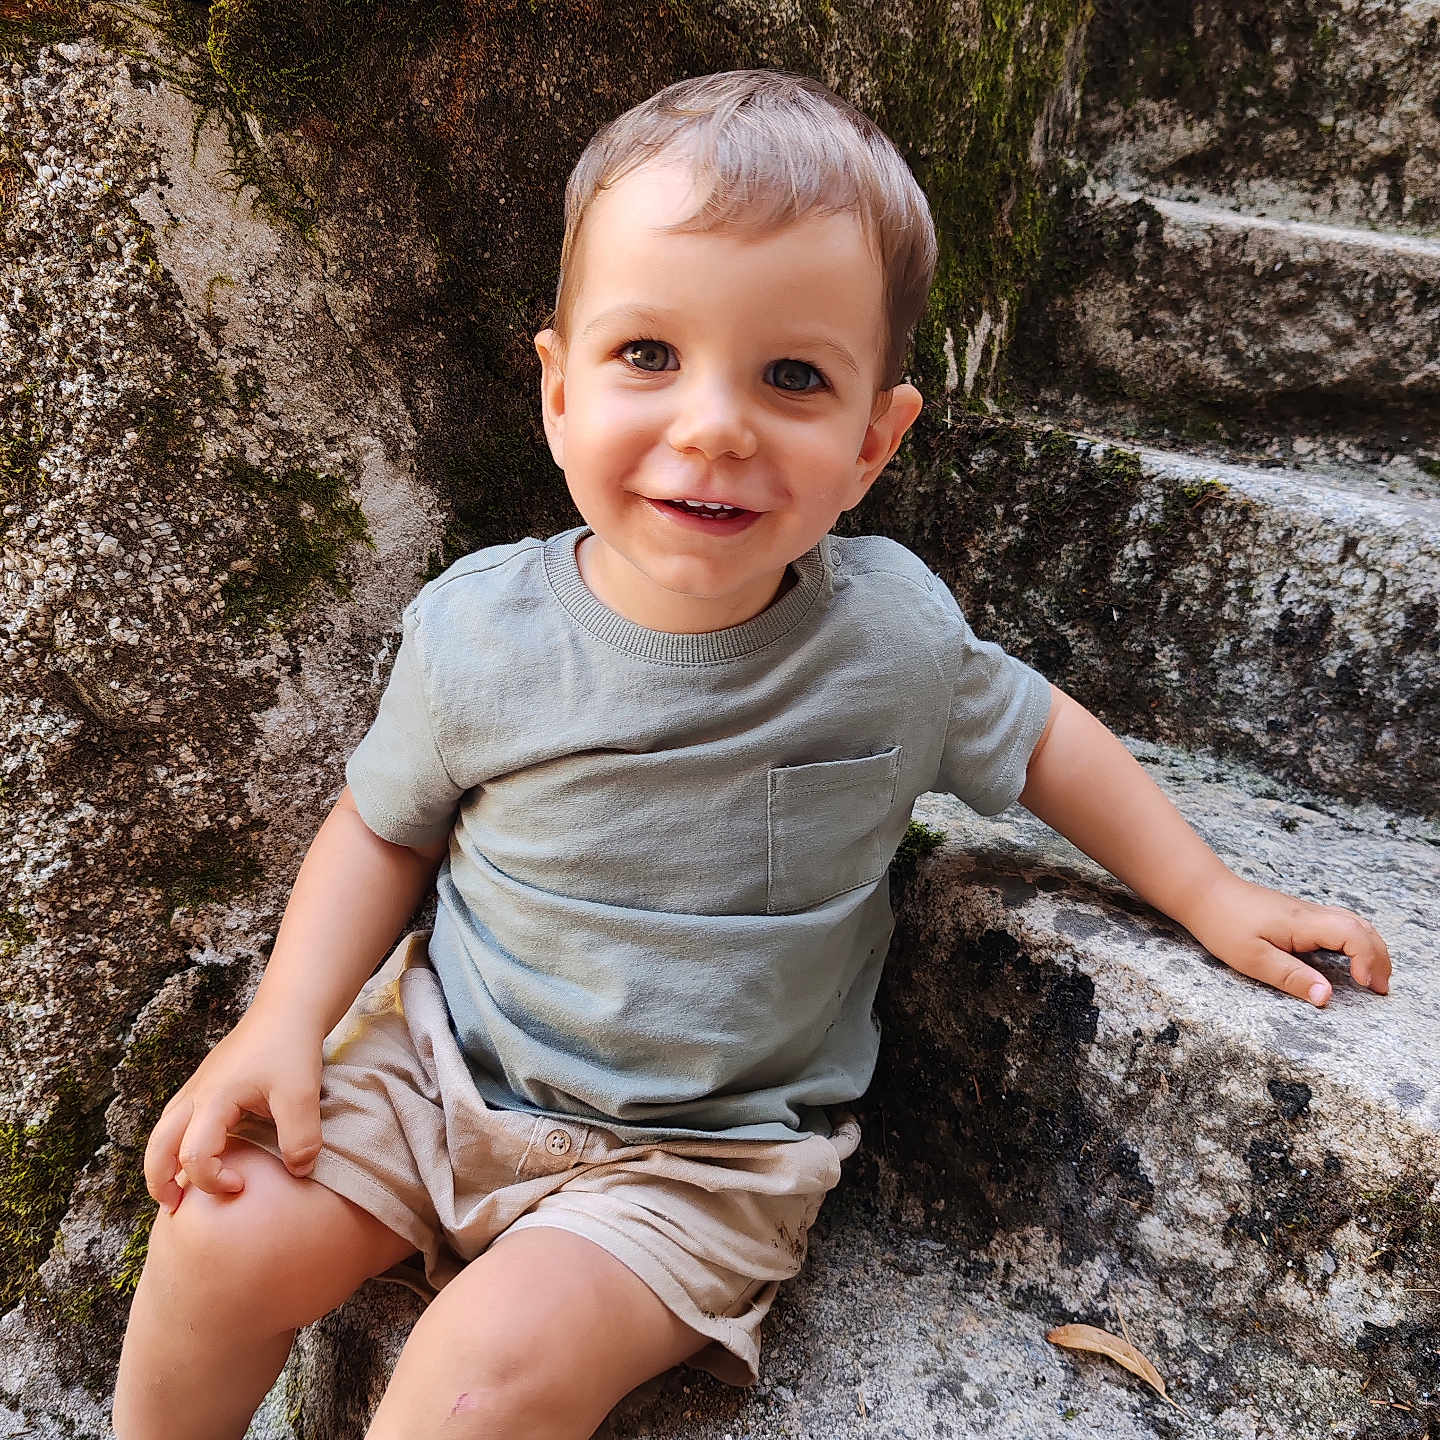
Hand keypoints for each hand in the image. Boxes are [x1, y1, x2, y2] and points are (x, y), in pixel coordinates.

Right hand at [143, 1007, 324, 1213]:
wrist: (289, 1008)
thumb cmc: (292, 1047)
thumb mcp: (302, 1095)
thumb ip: (300, 1138)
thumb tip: (297, 1172)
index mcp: (214, 1099)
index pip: (194, 1155)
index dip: (213, 1180)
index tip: (243, 1185)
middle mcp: (196, 1094)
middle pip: (157, 1145)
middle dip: (159, 1180)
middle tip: (173, 1207)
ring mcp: (198, 1085)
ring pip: (162, 1130)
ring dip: (161, 1161)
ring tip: (175, 1189)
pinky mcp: (207, 1081)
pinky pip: (177, 1117)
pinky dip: (175, 1141)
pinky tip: (194, 1151)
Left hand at [1183, 873, 1390, 1006]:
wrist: (1204, 892)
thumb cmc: (1224, 924)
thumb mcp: (1253, 958)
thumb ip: (1292, 978)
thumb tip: (1327, 997)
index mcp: (1304, 923)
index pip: (1354, 935)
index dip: (1369, 960)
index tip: (1366, 986)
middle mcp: (1311, 914)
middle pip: (1362, 928)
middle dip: (1380, 958)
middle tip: (1382, 990)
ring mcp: (1306, 912)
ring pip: (1354, 923)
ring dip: (1371, 948)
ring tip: (1374, 977)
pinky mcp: (1298, 914)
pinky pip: (1339, 923)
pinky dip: (1356, 940)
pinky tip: (1351, 957)